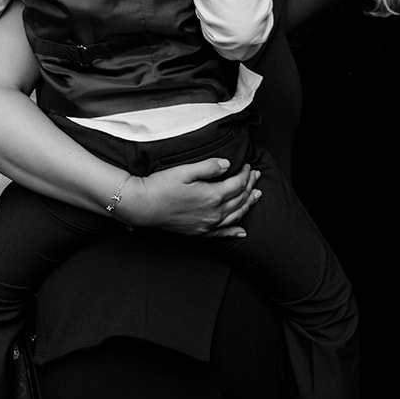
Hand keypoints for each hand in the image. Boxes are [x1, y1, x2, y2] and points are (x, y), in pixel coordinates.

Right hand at [117, 158, 260, 236]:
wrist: (143, 205)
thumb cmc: (160, 186)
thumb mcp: (185, 170)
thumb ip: (209, 167)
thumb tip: (227, 164)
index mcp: (212, 196)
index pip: (237, 184)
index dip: (245, 174)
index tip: (247, 165)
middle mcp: (213, 213)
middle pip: (240, 200)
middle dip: (251, 186)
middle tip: (256, 176)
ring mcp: (207, 225)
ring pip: (235, 216)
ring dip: (248, 205)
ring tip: (257, 196)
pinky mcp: (199, 232)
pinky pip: (222, 234)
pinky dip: (234, 232)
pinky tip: (242, 232)